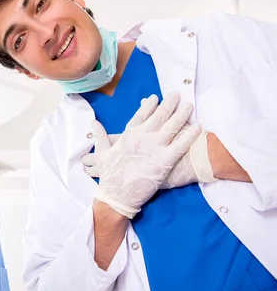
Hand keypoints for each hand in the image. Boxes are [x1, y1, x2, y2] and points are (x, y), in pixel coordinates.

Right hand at [83, 93, 202, 217]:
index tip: (154, 97)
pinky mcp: (164, 161)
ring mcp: (154, 148)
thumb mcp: (101, 154)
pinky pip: (180, 145)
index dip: (149, 106)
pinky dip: (189, 135)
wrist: (117, 195)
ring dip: (181, 114)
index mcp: (128, 135)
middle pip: (159, 116)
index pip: (140, 115)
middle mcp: (142, 137)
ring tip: (189, 106)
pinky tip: (198, 127)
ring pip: (171, 126)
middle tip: (176, 95)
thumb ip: (100, 136)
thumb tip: (93, 122)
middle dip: (168, 104)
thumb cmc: (109, 176)